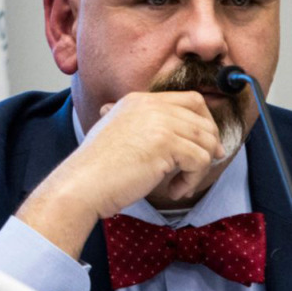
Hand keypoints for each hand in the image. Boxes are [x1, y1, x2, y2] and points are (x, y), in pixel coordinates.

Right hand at [74, 91, 224, 215]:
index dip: (206, 121)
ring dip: (199, 168)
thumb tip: (193, 136)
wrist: (81, 185)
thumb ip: (150, 127)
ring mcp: (159, 122)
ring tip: (181, 184)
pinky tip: (175, 191)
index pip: (191, 100)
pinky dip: (192, 180)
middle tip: (205, 164)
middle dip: (210, 144)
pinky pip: (200, 160)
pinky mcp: (165, 144)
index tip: (207, 144)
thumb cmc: (100, 170)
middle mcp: (151, 106)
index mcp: (140, 100)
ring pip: (206, 141)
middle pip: (203, 119)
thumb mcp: (123, 134)